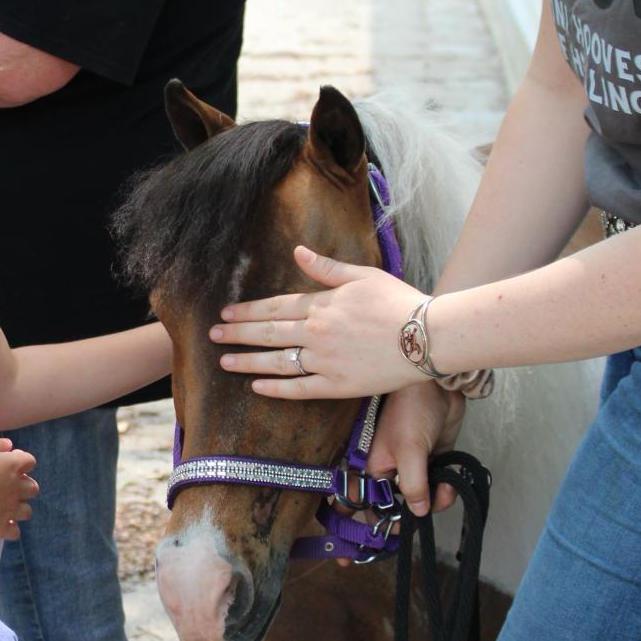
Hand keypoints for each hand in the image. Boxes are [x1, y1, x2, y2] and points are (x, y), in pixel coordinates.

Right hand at [0, 436, 38, 539]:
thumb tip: (8, 445)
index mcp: (13, 466)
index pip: (30, 462)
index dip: (21, 463)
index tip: (8, 464)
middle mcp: (16, 488)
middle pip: (33, 488)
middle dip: (24, 486)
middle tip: (8, 487)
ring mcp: (9, 510)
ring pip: (27, 511)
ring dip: (19, 508)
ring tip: (5, 506)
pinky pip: (14, 532)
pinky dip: (10, 529)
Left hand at [209, 245, 429, 399]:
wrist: (426, 336)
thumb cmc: (398, 301)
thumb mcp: (363, 275)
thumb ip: (326, 267)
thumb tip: (298, 251)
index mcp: (321, 304)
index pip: (275, 308)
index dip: (248, 311)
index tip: (227, 312)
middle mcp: (317, 333)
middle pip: (268, 334)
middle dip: (237, 334)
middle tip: (213, 335)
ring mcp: (325, 361)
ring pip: (277, 362)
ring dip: (248, 362)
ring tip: (225, 362)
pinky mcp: (337, 385)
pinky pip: (299, 389)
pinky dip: (276, 388)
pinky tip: (257, 388)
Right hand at [367, 385, 464, 516]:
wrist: (438, 385)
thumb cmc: (412, 409)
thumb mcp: (409, 450)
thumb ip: (412, 484)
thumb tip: (417, 512)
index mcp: (377, 469)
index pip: (372, 505)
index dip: (380, 522)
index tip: (394, 534)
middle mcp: (394, 471)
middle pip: (403, 506)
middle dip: (418, 513)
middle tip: (432, 509)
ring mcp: (416, 466)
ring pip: (425, 498)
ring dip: (438, 500)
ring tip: (447, 489)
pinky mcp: (435, 460)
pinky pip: (440, 485)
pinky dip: (448, 488)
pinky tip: (453, 480)